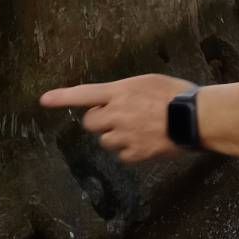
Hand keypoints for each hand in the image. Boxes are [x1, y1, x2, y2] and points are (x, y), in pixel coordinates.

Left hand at [40, 74, 195, 163]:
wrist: (196, 117)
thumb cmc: (178, 94)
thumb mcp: (149, 82)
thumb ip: (126, 92)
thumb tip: (115, 100)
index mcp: (120, 92)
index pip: (84, 93)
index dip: (61, 97)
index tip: (43, 101)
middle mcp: (118, 113)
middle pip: (90, 122)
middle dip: (99, 121)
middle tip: (117, 118)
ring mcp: (125, 135)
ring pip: (105, 141)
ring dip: (115, 137)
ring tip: (138, 130)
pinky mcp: (136, 153)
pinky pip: (122, 156)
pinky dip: (130, 152)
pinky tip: (145, 143)